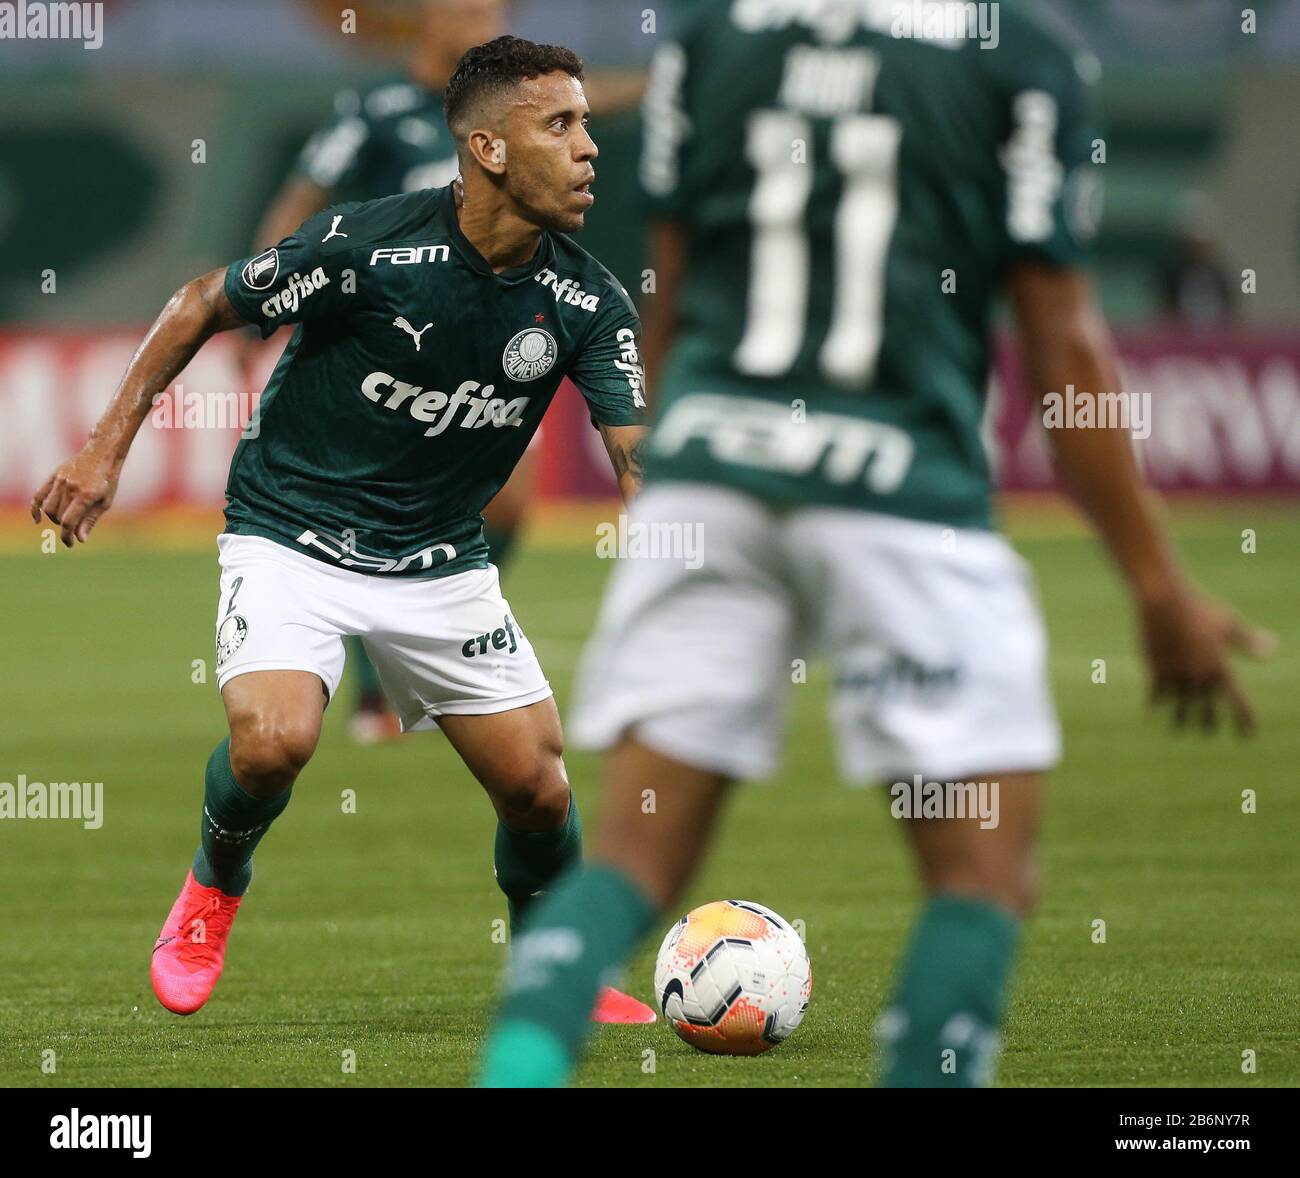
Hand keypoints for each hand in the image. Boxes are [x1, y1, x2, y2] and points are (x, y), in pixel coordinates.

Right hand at [30, 446, 120, 546]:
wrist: (102, 453)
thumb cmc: (108, 480)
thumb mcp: (105, 502)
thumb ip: (90, 520)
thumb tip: (80, 539)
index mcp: (86, 495)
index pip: (69, 521)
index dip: (67, 536)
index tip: (70, 544)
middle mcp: (70, 488)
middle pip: (58, 516)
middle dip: (65, 526)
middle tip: (74, 527)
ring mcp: (60, 481)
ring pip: (48, 509)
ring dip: (55, 519)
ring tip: (66, 518)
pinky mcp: (53, 476)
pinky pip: (38, 495)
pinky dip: (36, 509)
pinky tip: (37, 520)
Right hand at [1139, 588, 1276, 734]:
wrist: (1164, 603)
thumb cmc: (1198, 609)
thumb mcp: (1228, 623)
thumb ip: (1248, 640)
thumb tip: (1272, 649)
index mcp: (1221, 667)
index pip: (1238, 702)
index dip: (1245, 721)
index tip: (1248, 736)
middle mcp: (1200, 676)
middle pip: (1208, 711)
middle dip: (1208, 723)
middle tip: (1208, 731)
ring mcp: (1177, 675)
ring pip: (1180, 708)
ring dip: (1180, 720)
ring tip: (1179, 730)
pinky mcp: (1156, 670)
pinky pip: (1156, 694)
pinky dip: (1155, 703)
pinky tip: (1153, 708)